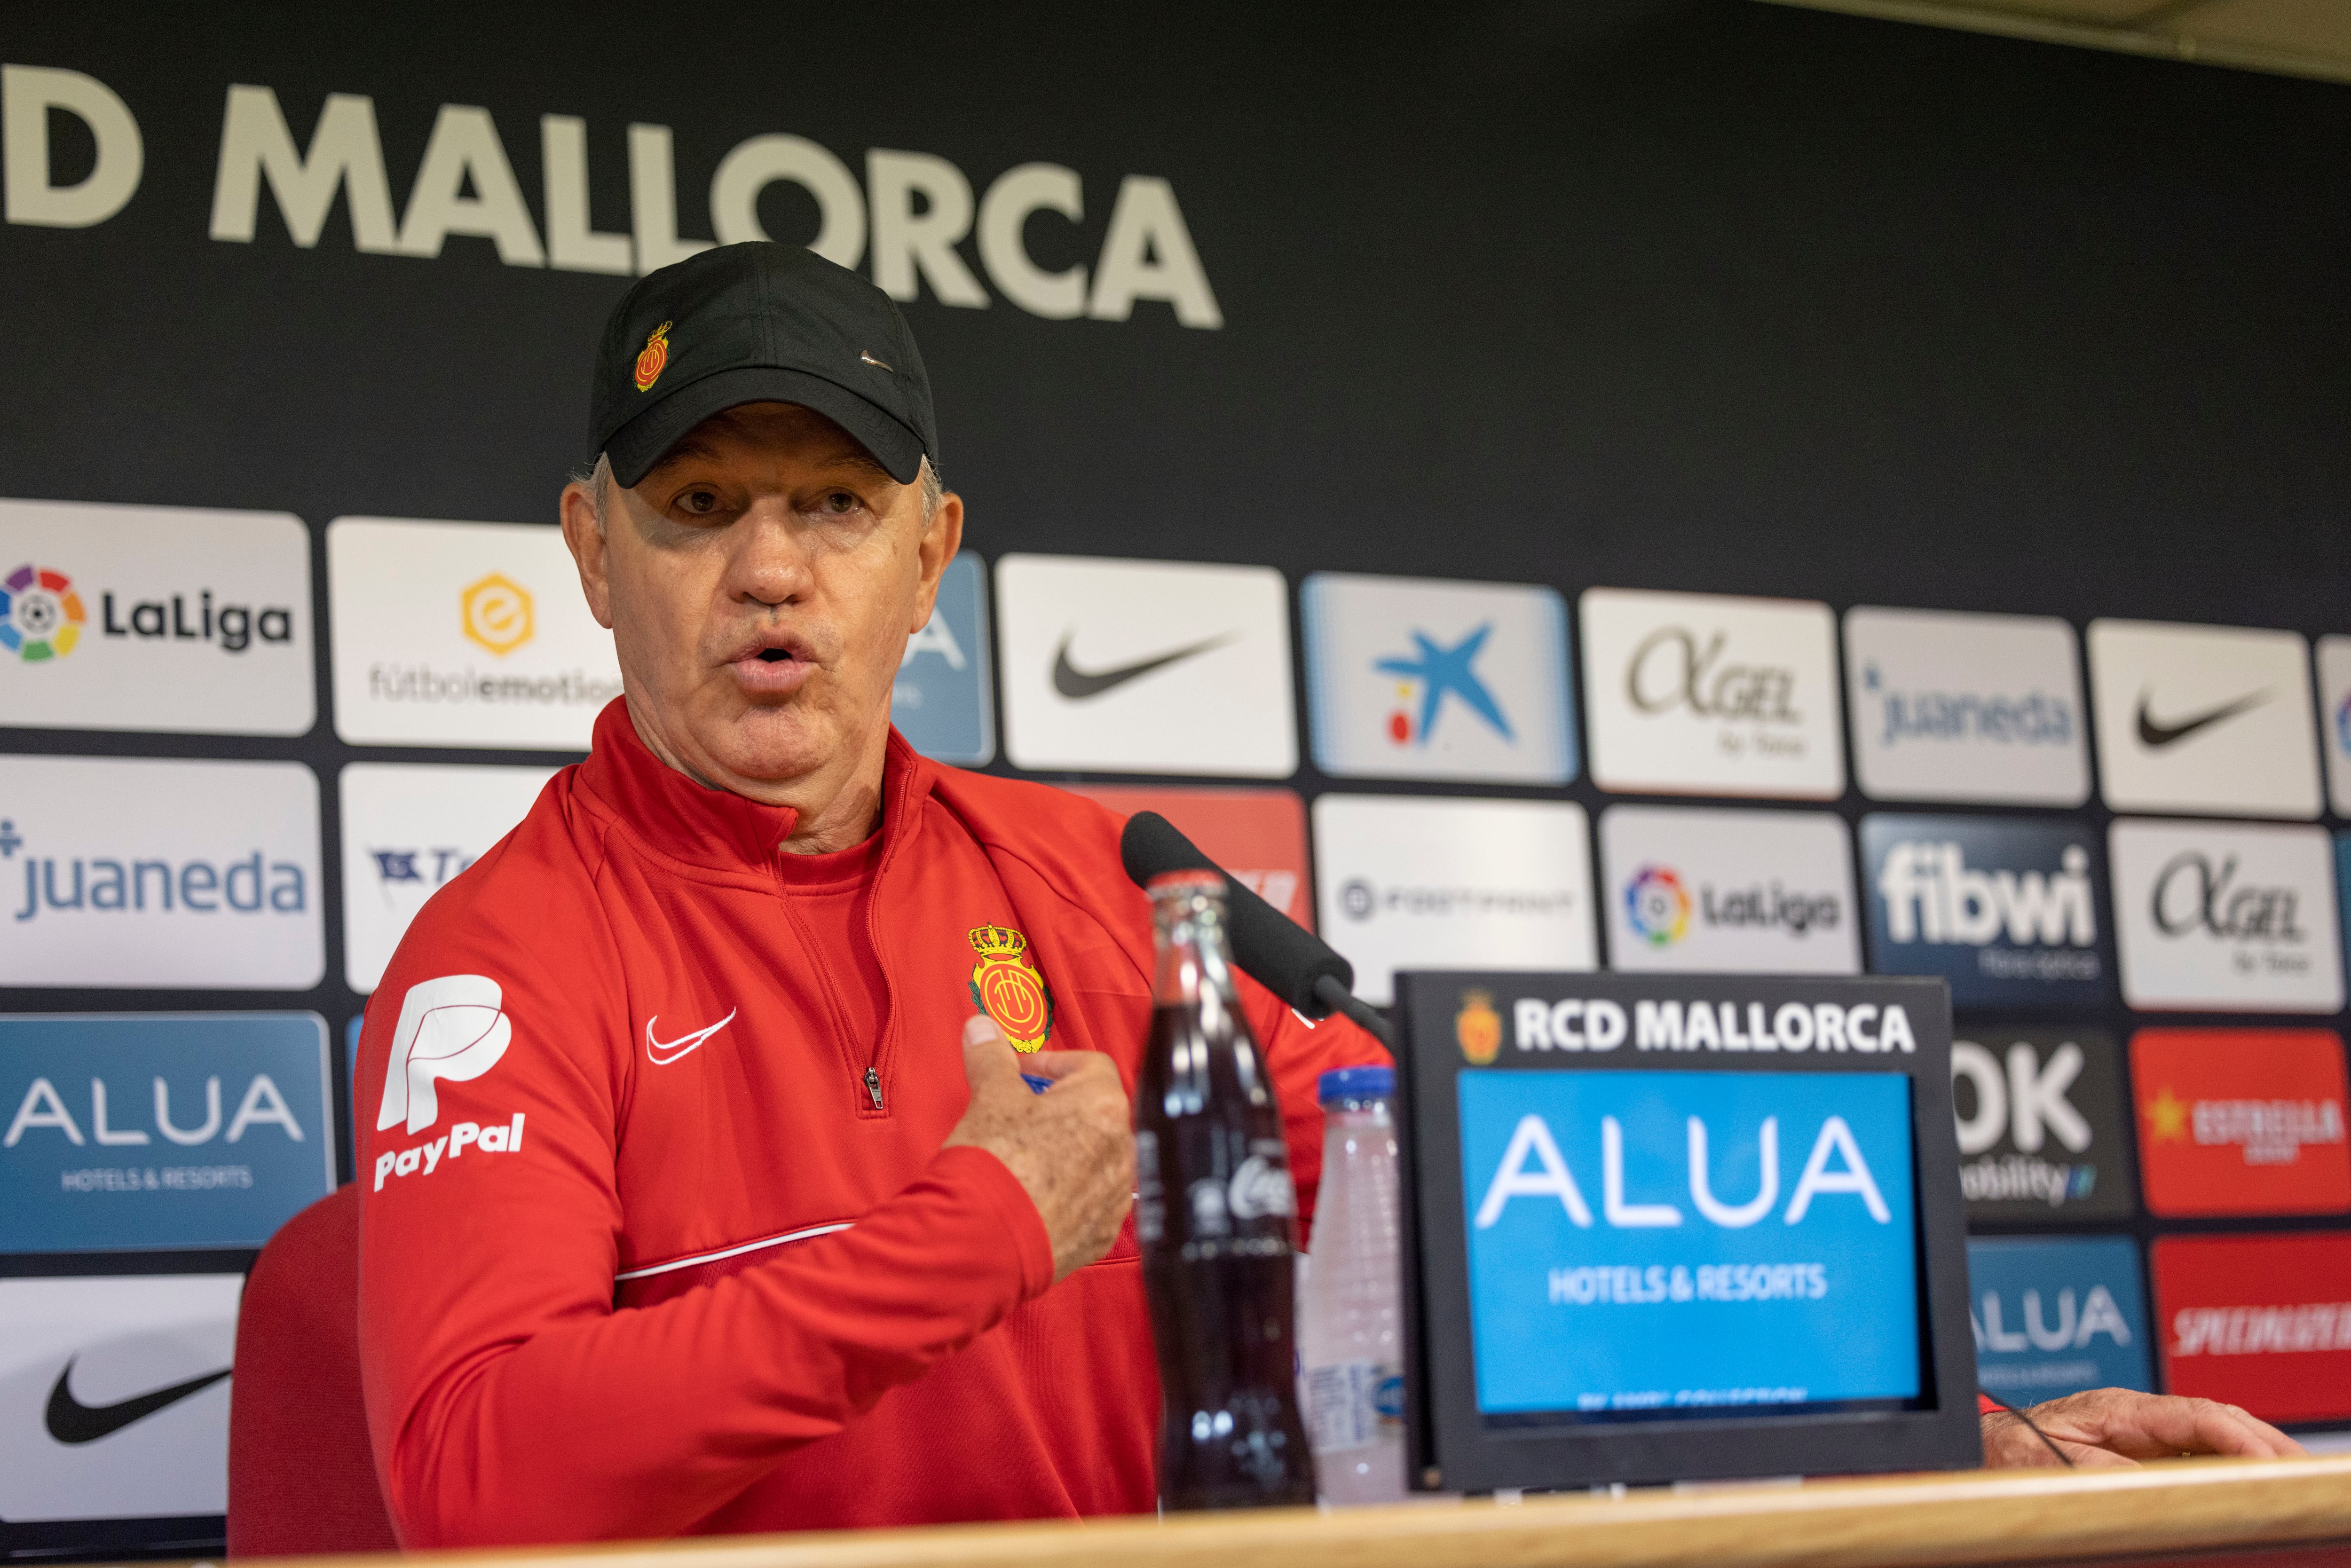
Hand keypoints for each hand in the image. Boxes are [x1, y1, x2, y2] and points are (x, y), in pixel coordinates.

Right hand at [942, 1014, 1132, 1282]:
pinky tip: (1031, 1193)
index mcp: (1103, 1105)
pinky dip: (1066, 1191)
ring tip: (1022, 1156)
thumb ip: (991, 1057)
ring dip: (1066, 1150)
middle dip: (1058, 1107)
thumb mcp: (988, 1096)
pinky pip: (1090, 1200)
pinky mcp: (1100, 1234)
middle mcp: (1122, 1149)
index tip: (1021, 1073)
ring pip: (1095, 1158)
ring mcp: (1115, 1196)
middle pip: (1095, 1112)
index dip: (1051, 1063)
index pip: (1090, 1064)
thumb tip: (983, 1030)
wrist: (986, 1241)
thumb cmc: (994, 1165)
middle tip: (1018, 1112)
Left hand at [1982, 1388, 2307, 1468]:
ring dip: (2255, 1452)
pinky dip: (2231, 1463)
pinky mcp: (2142, 1452)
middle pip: (2216, 1420)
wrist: (1985, 1449)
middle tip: (2302, 1473)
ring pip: (2213, 1435)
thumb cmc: (2010, 1450)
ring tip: (2290, 1476)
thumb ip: (2102, 1468)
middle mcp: (2138, 1416)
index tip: (2268, 1463)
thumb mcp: (2051, 1460)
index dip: (2240, 1438)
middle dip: (2264, 1442)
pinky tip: (2251, 1480)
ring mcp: (2143, 1433)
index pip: (2196, 1416)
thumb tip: (2150, 1478)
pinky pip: (2196, 1453)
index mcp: (2119, 1410)